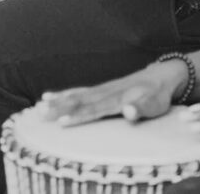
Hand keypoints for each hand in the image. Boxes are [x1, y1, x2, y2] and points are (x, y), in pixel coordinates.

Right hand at [37, 63, 181, 126]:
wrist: (159, 77)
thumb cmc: (157, 95)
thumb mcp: (155, 104)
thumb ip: (141, 108)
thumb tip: (128, 111)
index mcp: (114, 98)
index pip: (92, 109)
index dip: (77, 116)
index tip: (62, 122)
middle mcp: (103, 93)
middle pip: (77, 101)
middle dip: (59, 108)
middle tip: (41, 114)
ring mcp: (100, 90)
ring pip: (74, 96)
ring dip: (57, 101)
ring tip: (39, 106)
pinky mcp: (99, 91)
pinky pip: (77, 92)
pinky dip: (62, 94)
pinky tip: (50, 96)